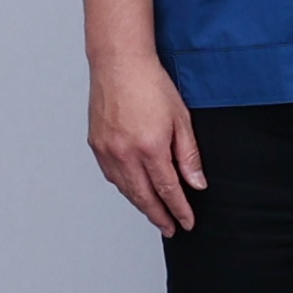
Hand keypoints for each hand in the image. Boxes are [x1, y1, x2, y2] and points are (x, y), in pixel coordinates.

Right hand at [87, 53, 205, 234]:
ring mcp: (108, 151)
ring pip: (126, 190)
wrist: (119, 62)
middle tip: (171, 229)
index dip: (179, 209)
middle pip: (144, 197)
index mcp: (150, 147)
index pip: (168, 190)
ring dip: (141, 205)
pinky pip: (112, 176)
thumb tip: (196, 183)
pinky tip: (134, 191)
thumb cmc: (150, 83)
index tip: (187, 222)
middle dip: (159, 216)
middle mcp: (125, 154)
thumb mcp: (180, 118)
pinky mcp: (96, 145)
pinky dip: (125, 188)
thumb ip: (188, 155)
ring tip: (155, 214)